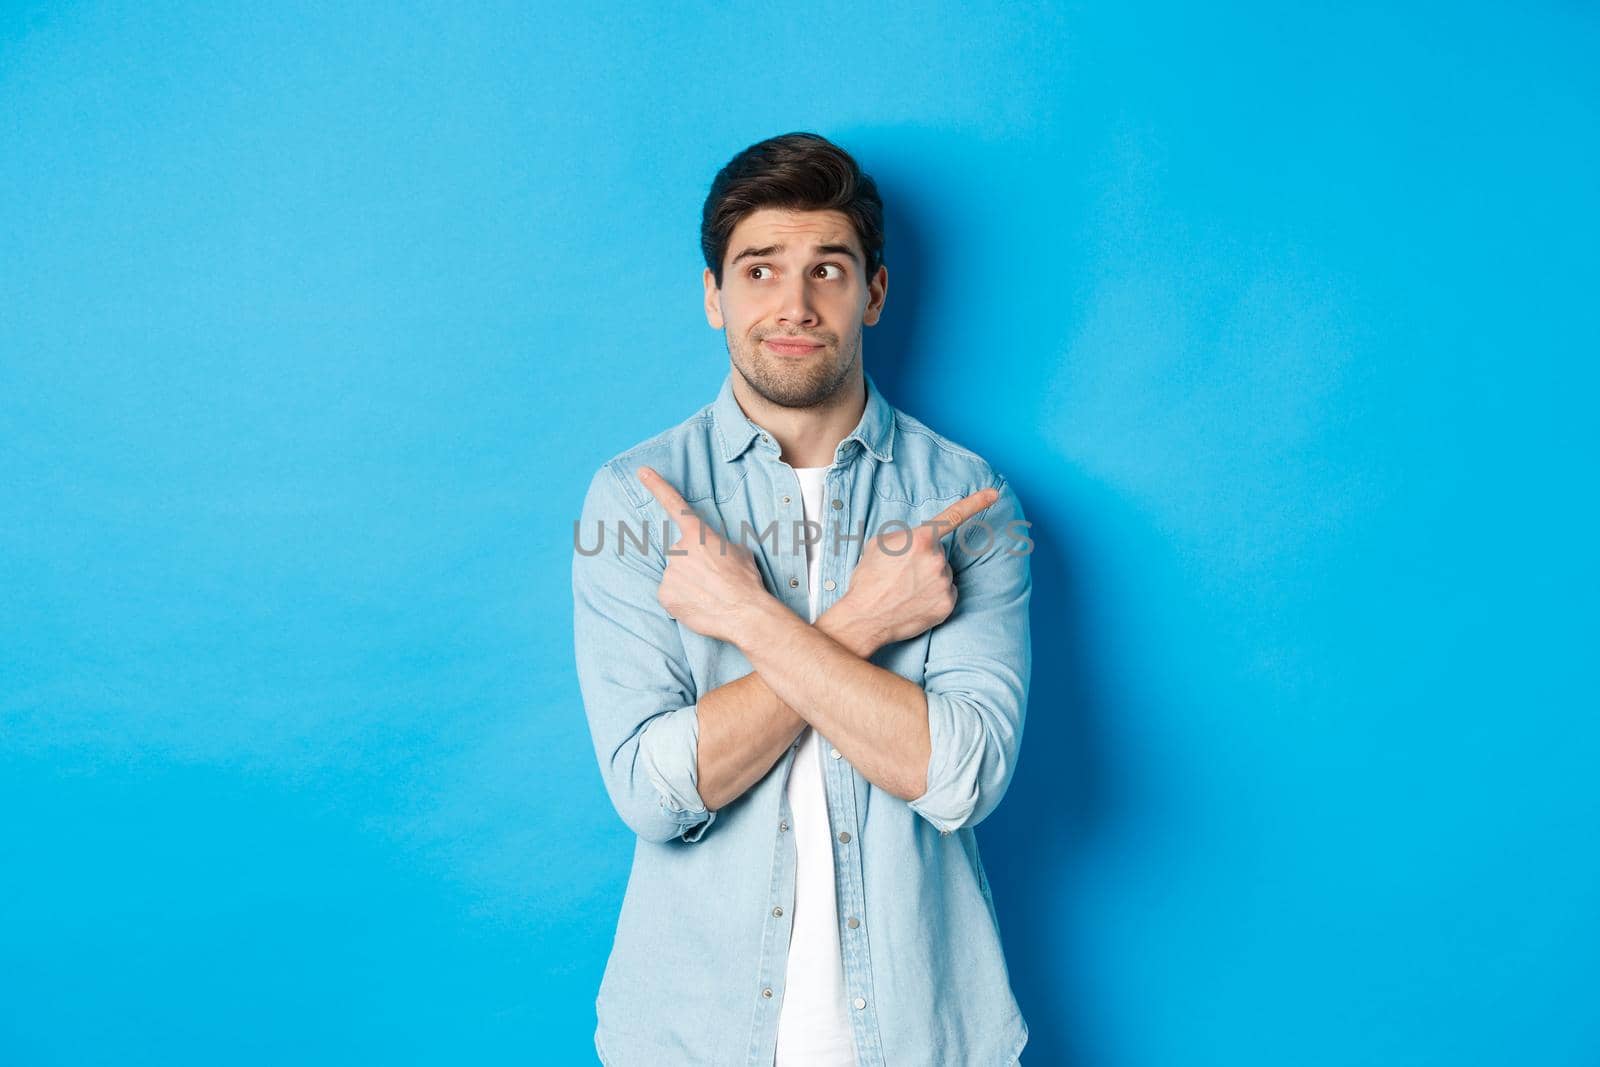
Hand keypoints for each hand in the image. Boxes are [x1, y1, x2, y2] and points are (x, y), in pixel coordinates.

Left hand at [636, 465, 775, 643]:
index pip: (674, 504)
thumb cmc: (746, 581)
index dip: (657, 486)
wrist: (744, 613)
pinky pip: (670, 593)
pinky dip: (681, 599)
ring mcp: (669, 572)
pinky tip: (698, 604)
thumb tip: (711, 550)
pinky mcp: (664, 594)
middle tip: (713, 579)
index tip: (641, 471)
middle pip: (680, 553)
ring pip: (675, 575)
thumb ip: (717, 544)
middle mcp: (679, 550)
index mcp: (698, 534)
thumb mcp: (739, 551)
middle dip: (693, 564)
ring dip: (688, 582)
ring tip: (709, 594)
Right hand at [834, 486, 998, 648]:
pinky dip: (934, 596)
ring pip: (943, 573)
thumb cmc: (868, 579)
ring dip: (929, 578)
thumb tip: (917, 539)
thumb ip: (904, 535)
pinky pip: (947, 592)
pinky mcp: (947, 604)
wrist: (864, 617)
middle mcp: (937, 559)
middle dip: (924, 559)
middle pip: (939, 553)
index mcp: (920, 539)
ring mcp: (944, 583)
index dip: (976, 502)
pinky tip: (915, 601)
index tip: (994, 494)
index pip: (953, 516)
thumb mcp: (878, 544)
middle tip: (900, 574)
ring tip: (904, 590)